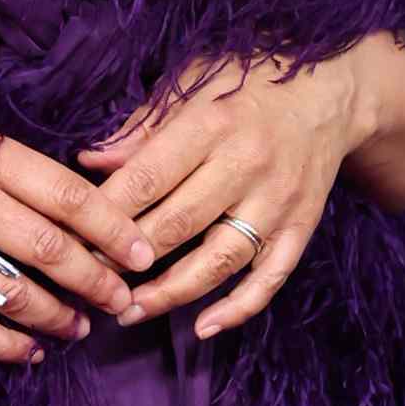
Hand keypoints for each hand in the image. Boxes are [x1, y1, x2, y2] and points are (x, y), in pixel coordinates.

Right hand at [0, 118, 156, 366]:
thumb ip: (19, 172)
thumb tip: (89, 210)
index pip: (65, 194)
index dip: (112, 228)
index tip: (143, 253)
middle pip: (48, 248)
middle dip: (97, 280)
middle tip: (123, 300)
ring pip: (14, 293)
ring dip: (59, 317)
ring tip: (80, 326)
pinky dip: (8, 345)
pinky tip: (30, 349)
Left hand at [74, 49, 375, 342]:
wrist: (330, 90)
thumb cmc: (248, 78)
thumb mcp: (193, 81)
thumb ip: (144, 125)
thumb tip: (92, 160)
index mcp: (212, 124)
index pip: (149, 177)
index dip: (109, 211)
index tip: (75, 234)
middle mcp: (246, 166)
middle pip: (179, 224)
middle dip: (130, 257)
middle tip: (91, 279)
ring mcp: (278, 202)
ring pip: (219, 261)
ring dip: (171, 293)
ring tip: (130, 312)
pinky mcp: (301, 228)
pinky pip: (270, 279)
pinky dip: (237, 309)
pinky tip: (202, 327)